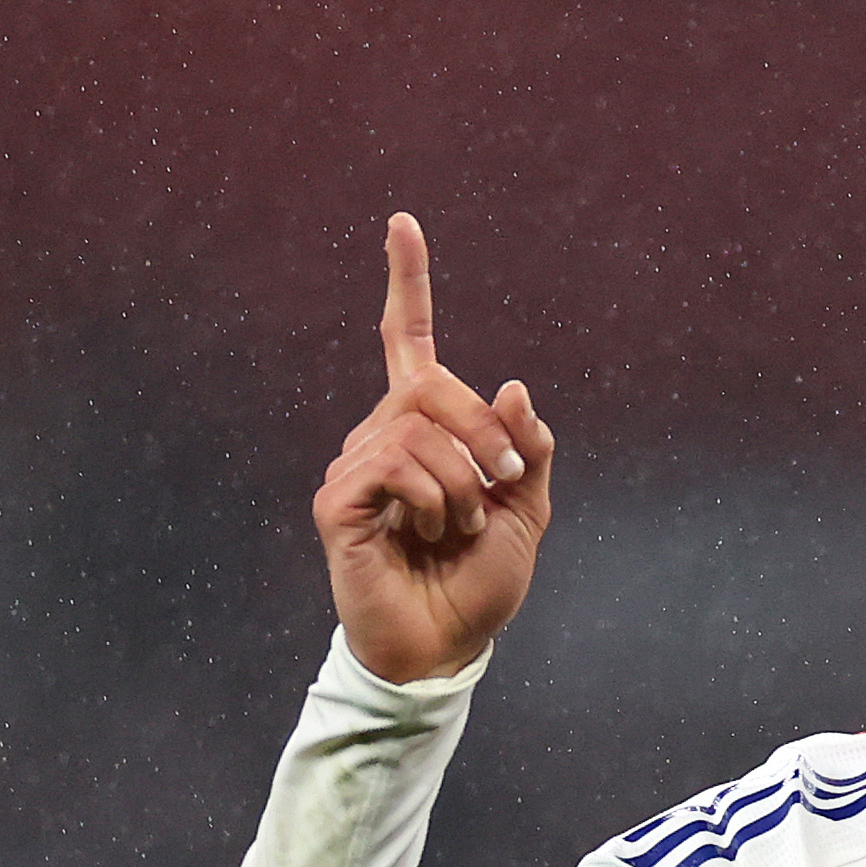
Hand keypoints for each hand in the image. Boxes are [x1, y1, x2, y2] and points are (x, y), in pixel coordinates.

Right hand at [311, 213, 554, 682]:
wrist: (447, 643)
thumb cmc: (480, 579)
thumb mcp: (527, 510)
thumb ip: (528, 449)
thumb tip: (510, 386)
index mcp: (425, 429)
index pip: (406, 342)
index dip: (406, 285)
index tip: (402, 223)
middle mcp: (381, 435)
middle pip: (433, 386)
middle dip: (483, 435)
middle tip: (502, 487)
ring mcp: (355, 467)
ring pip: (418, 432)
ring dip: (460, 485)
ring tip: (452, 529)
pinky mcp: (338, 502)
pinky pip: (394, 468)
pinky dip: (428, 500)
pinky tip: (424, 534)